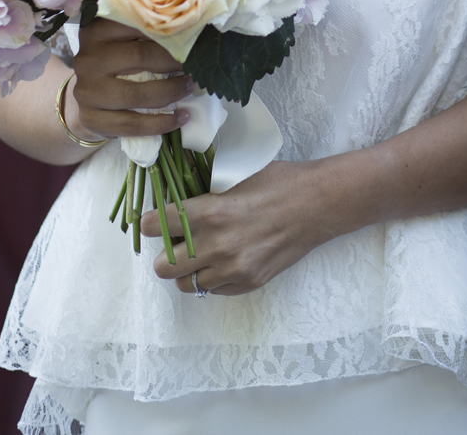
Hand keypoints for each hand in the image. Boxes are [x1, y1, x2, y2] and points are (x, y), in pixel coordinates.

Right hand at [69, 18, 194, 141]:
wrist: (87, 95)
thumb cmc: (114, 61)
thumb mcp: (123, 38)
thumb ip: (146, 32)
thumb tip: (189, 32)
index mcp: (97, 30)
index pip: (138, 24)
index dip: (168, 31)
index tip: (191, 37)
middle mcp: (88, 58)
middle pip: (141, 56)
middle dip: (174, 61)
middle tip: (194, 65)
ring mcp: (86, 90)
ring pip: (136, 94)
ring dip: (170, 92)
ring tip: (189, 87)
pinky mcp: (90, 118)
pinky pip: (131, 124)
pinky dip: (160, 123)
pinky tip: (179, 118)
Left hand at [141, 161, 331, 294]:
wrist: (316, 205)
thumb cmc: (278, 182)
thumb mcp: (237, 176)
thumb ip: (205, 190)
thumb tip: (176, 192)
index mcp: (212, 211)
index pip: (157, 225)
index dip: (149, 222)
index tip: (150, 220)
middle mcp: (218, 245)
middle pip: (164, 266)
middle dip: (165, 253)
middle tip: (175, 242)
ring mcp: (233, 268)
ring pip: (186, 284)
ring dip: (187, 269)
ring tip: (198, 254)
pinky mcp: (247, 283)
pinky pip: (213, 289)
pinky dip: (211, 277)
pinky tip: (222, 260)